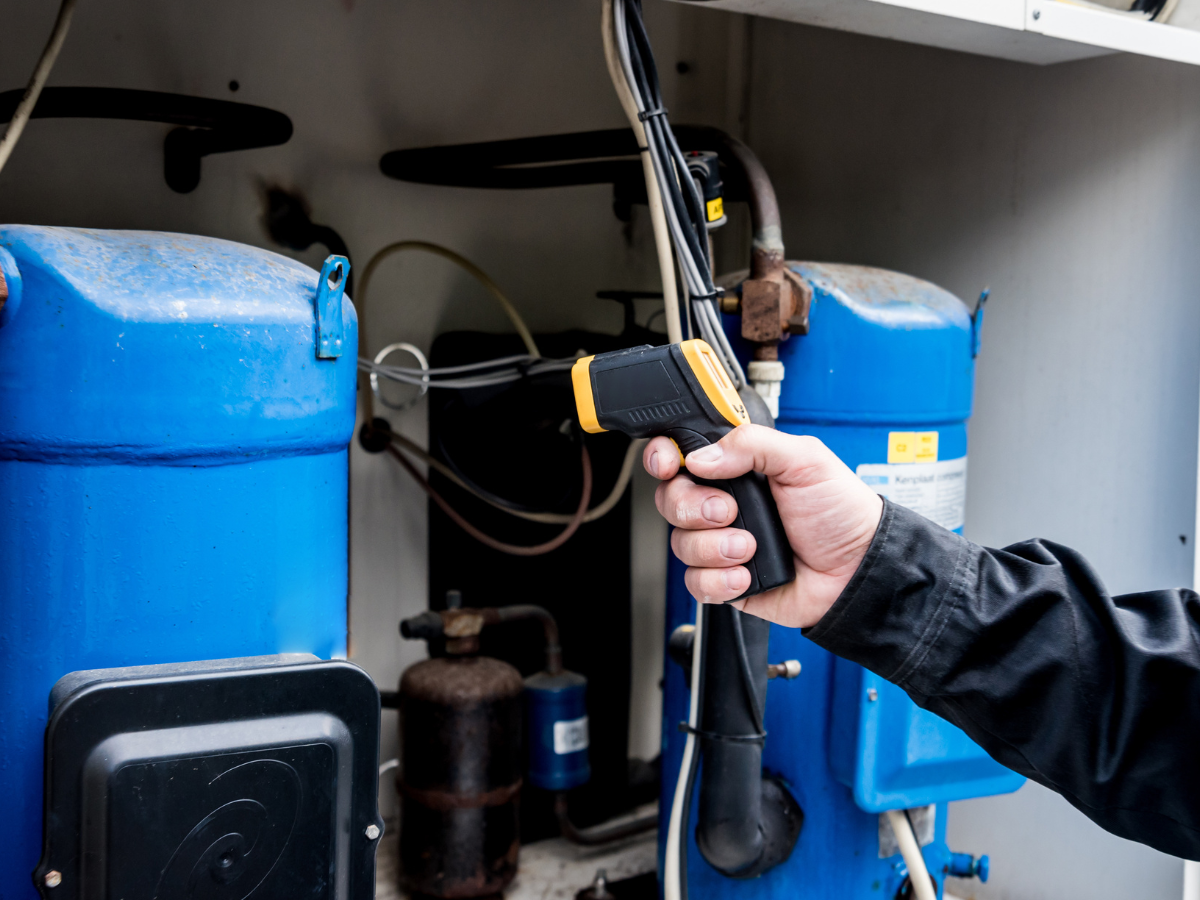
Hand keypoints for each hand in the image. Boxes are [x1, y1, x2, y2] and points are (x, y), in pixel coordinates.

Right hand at [644, 424, 882, 627]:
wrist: (857, 570)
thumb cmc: (840, 512)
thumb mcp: (805, 459)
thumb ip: (752, 444)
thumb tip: (701, 457)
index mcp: (737, 468)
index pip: (681, 455)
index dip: (664, 457)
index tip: (670, 464)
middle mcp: (722, 504)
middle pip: (669, 500)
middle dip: (693, 507)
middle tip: (729, 510)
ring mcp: (721, 543)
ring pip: (680, 544)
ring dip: (714, 547)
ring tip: (751, 547)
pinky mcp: (725, 581)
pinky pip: (695, 583)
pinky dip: (719, 581)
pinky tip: (747, 575)